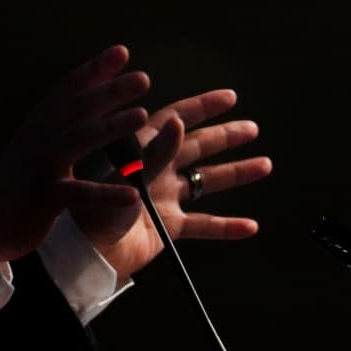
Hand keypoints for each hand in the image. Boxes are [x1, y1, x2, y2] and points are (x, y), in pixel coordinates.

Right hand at [0, 45, 148, 263]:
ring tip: (142, 115)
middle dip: (110, 90)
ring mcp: (41, 166)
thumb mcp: (32, 145)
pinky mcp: (44, 197)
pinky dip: (107, 193)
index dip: (95, 69)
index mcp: (39, 125)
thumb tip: (84, 102)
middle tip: (143, 78)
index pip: (68, 89)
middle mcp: (39, 138)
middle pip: (78, 107)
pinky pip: (80, 193)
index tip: (122, 51)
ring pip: (79, 139)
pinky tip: (133, 194)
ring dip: (111, 126)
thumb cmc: (15, 183)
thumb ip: (56, 124)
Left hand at [70, 84, 273, 279]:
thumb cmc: (96, 208)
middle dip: (225, 137)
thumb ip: (155, 151)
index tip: (229, 96)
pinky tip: (250, 226)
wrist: (85, 253)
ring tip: (265, 164)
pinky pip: (203, 226)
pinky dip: (226, 227)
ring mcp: (163, 199)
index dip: (203, 107)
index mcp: (141, 150)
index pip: (177, 119)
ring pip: (206, 183)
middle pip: (198, 148)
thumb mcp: (126, 175)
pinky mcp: (167, 228)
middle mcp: (155, 170)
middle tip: (253, 127)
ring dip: (235, 174)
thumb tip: (180, 121)